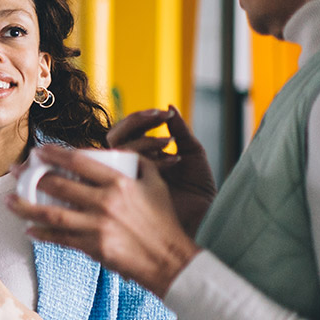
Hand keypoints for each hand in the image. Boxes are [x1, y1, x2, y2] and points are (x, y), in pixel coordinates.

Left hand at [7, 146, 199, 295]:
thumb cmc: (163, 220)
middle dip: (31, 177)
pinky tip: (29, 229)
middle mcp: (105, 202)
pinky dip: (42, 233)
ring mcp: (97, 226)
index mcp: (120, 182)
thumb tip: (115, 150)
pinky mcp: (92, 247)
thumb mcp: (155, 183)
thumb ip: (137, 162)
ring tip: (9, 202)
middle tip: (16, 172)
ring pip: (52, 213)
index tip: (38, 151)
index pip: (79, 162)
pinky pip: (60, 238)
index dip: (54, 154)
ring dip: (26, 207)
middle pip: (58, 185)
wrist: (169, 259)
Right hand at [108, 106, 216, 236]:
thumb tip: (169, 106)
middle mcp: (130, 165)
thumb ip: (180, 130)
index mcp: (142, 153)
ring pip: (120, 150)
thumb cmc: (198, 187)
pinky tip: (173, 161)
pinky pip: (129, 170)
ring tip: (169, 142)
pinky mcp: (129, 193)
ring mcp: (127, 178)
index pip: (129, 129)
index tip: (163, 114)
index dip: (142, 118)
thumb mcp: (192, 152)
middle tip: (159, 118)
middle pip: (115, 136)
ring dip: (145, 141)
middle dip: (136, 123)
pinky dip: (153, 160)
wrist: (203, 213)